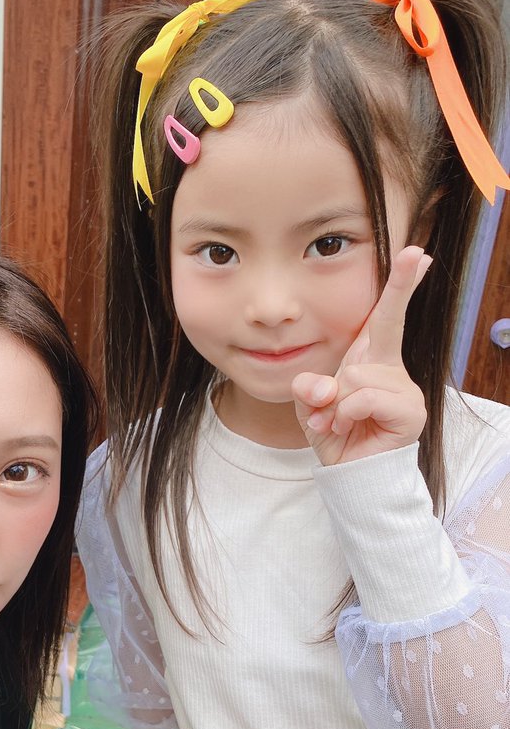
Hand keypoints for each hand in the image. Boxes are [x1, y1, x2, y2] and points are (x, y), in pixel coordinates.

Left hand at [291, 246, 430, 465]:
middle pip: (385, 326)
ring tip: (336, 422)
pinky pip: (366, 397)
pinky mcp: (411, 410)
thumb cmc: (335, 433)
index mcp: (369, 360)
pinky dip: (347, 414)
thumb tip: (323, 385)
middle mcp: (391, 368)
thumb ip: (309, 387)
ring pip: (356, 376)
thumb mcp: (310, 406)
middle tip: (390, 302)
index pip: (384, 316)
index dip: (401, 285)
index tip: (419, 254)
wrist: (349, 475)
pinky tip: (347, 427)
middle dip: (391, 300)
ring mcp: (404, 388)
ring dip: (336, 404)